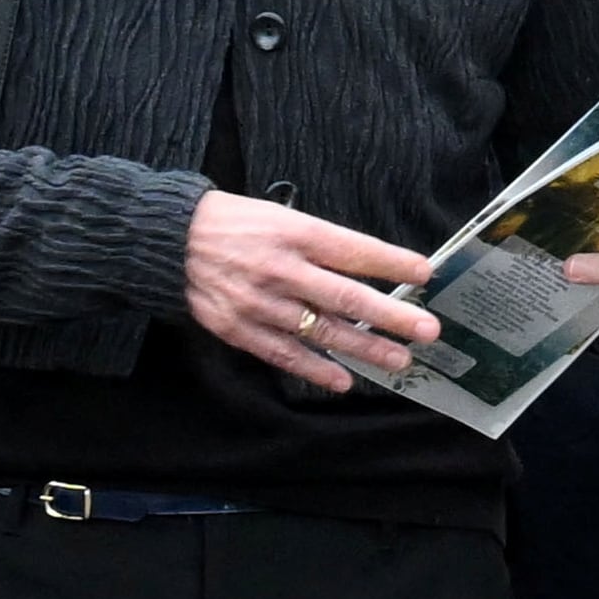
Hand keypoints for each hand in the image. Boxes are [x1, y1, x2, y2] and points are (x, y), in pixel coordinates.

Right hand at [184, 189, 439, 392]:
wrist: (171, 241)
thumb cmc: (238, 225)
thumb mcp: (285, 218)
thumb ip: (324, 245)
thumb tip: (373, 269)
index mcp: (296, 234)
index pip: (355, 251)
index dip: (393, 263)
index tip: (426, 274)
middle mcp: (281, 270)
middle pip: (345, 296)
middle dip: (390, 315)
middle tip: (427, 330)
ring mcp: (259, 303)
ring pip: (320, 332)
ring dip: (363, 349)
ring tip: (398, 360)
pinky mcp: (237, 328)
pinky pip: (283, 353)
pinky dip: (314, 370)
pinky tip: (343, 380)